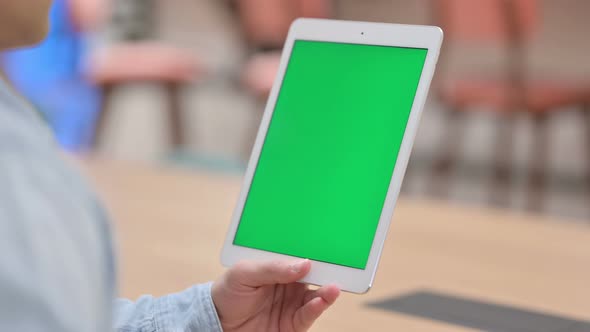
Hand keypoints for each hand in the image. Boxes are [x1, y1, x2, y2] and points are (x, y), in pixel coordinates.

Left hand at [212, 259, 339, 331]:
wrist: (218, 323)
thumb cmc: (227, 292)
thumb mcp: (244, 273)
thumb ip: (272, 268)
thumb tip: (302, 264)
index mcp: (279, 267)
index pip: (299, 256)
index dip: (313, 251)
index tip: (326, 248)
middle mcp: (290, 283)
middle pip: (314, 274)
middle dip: (326, 270)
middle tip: (337, 265)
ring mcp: (293, 303)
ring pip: (316, 294)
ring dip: (327, 290)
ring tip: (333, 287)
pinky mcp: (294, 322)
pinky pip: (309, 314)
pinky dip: (318, 307)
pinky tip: (322, 300)